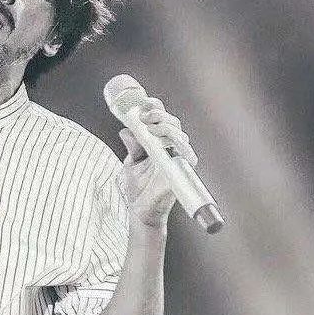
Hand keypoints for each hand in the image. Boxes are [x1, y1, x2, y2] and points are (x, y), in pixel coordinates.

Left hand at [116, 96, 197, 228]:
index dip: (155, 107)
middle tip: (144, 115)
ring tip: (149, 127)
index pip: (162, 119)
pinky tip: (170, 142)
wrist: (140, 211)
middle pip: (173, 123)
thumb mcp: (132, 163)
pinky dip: (180, 146)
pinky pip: (188, 155)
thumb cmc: (139, 188)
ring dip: (165, 127)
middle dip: (159, 115)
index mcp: (160, 143)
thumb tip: (125, 130)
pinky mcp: (183, 172)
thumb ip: (133, 147)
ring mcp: (179, 159)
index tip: (142, 103)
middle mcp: (172, 149)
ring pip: (179, 135)